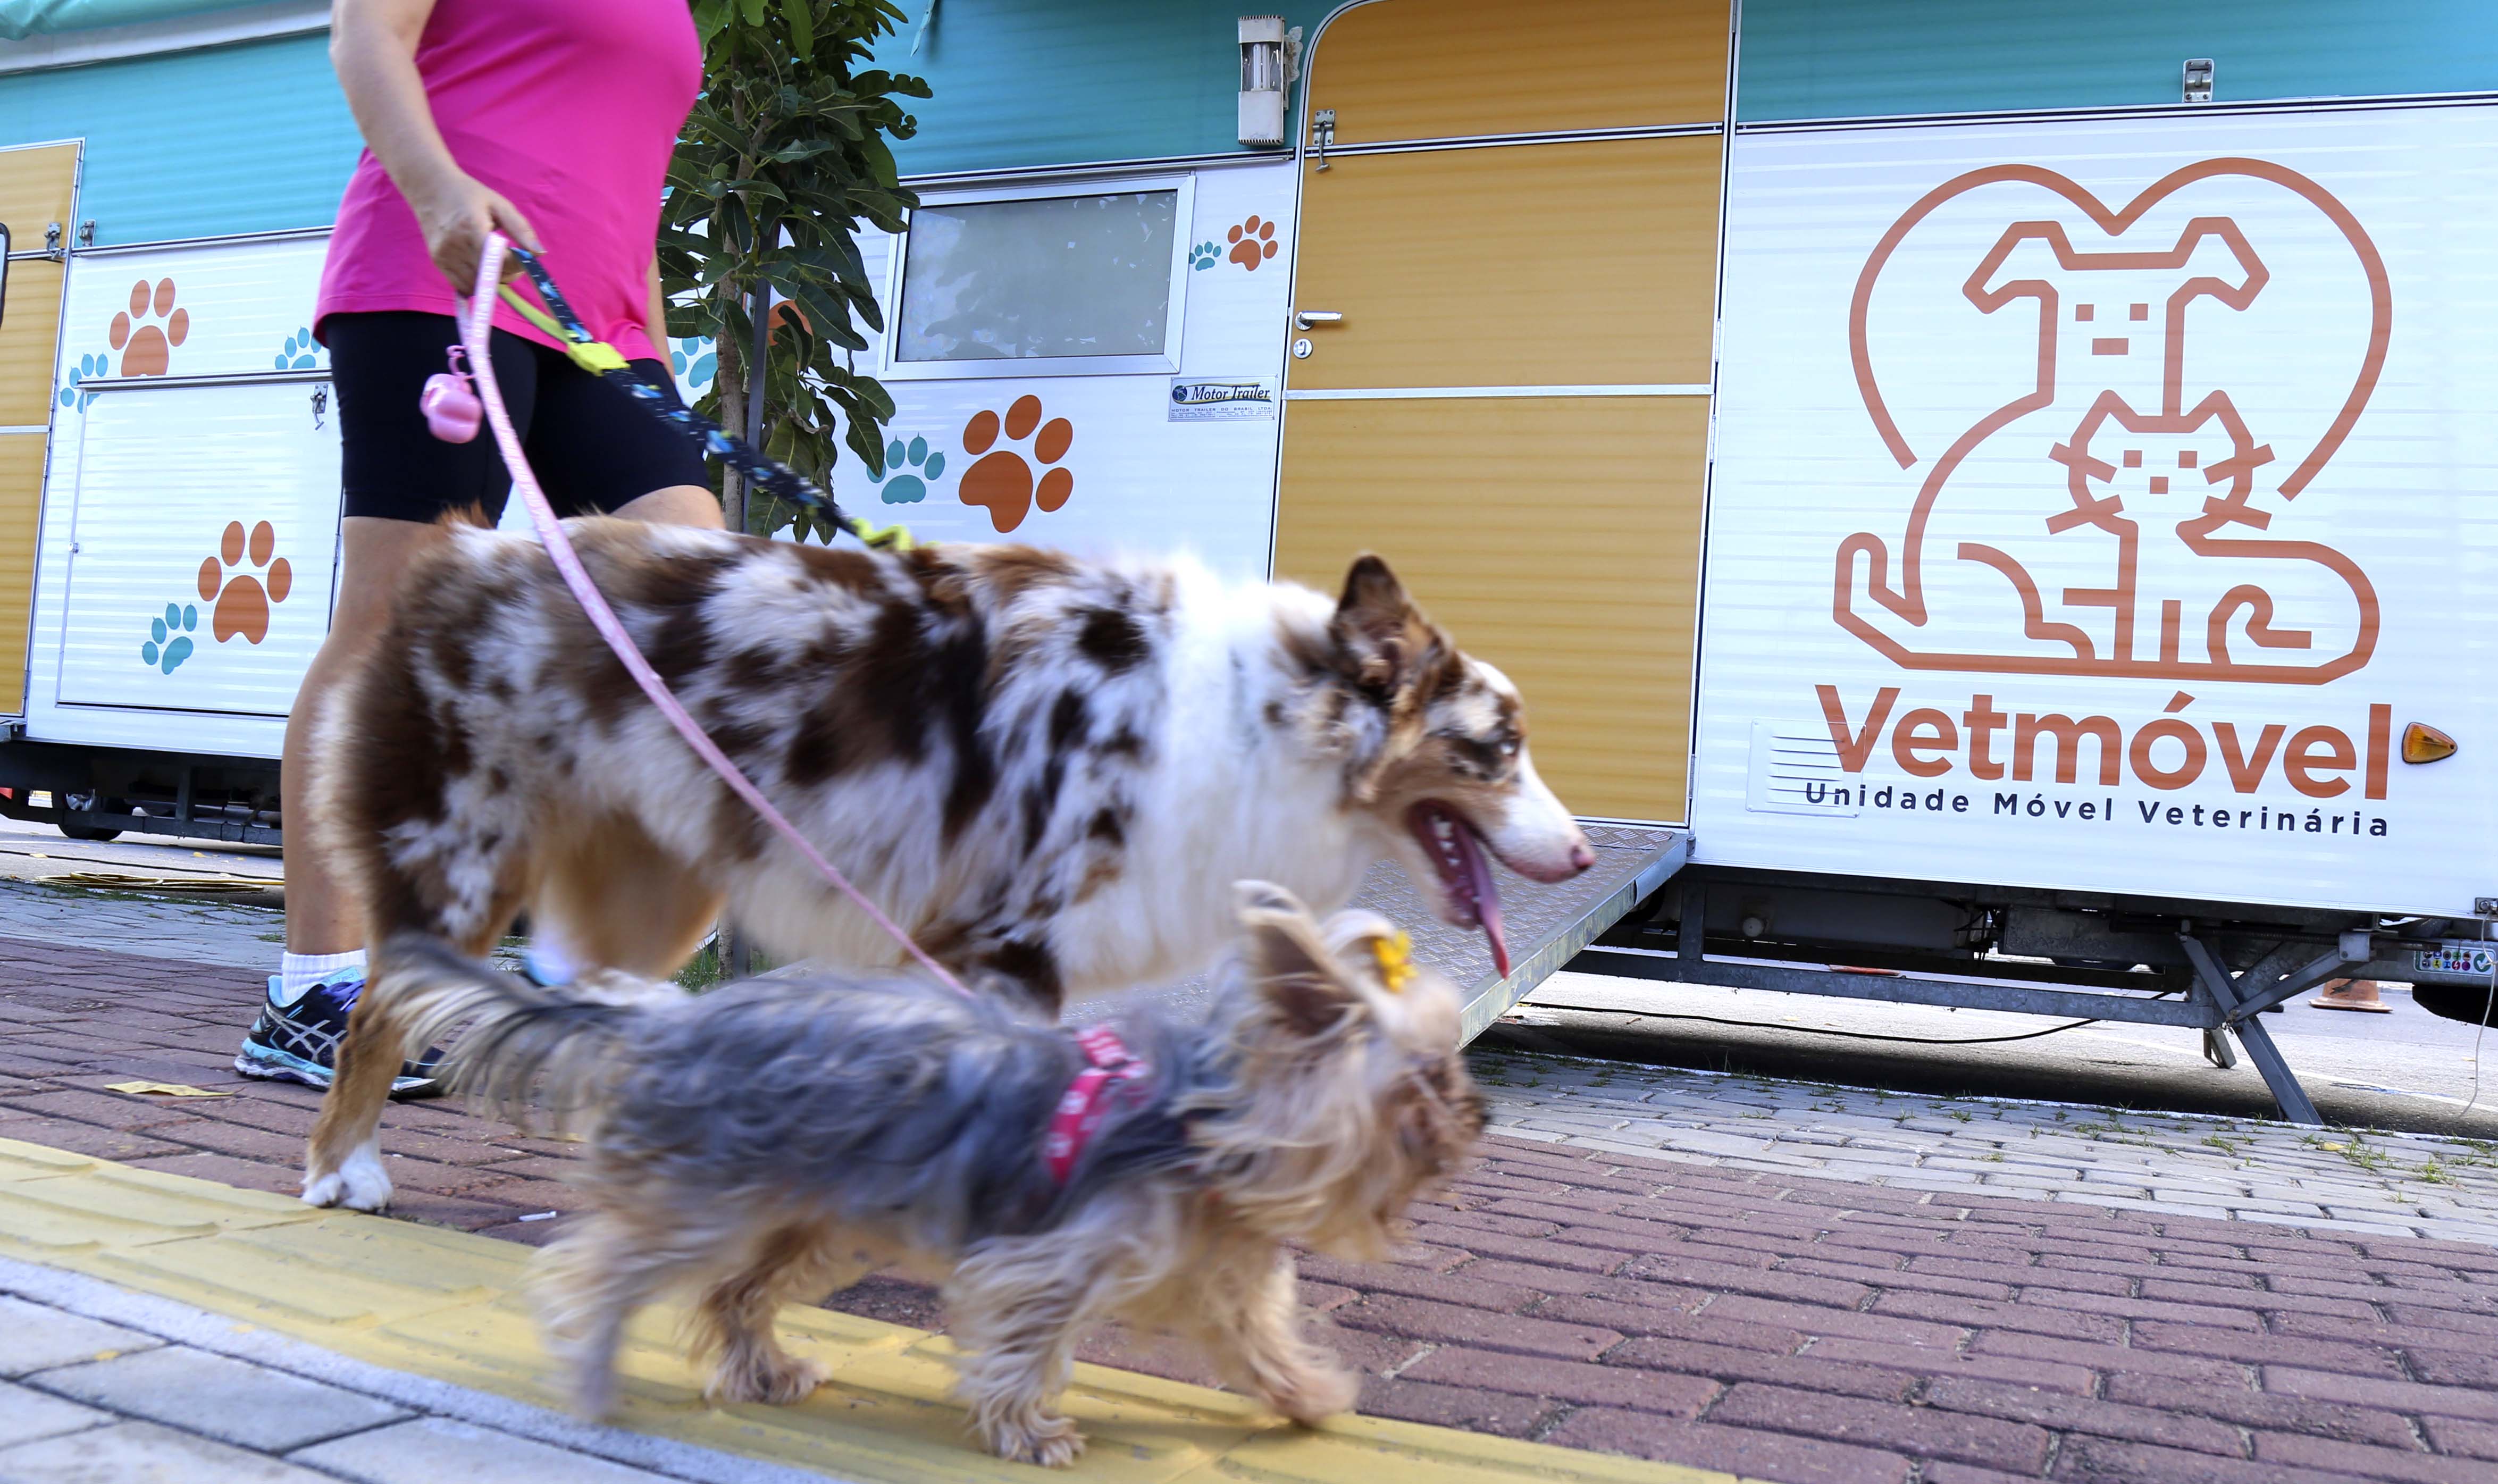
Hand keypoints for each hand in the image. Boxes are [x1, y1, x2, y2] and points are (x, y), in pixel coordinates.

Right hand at [410, 170, 541, 290]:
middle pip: (490, 277)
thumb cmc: (469, 194)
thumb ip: (521, 229)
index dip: (518, 265)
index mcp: (472, 228)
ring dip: (492, 280)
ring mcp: (444, 255)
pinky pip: (462, 285)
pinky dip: (476, 281)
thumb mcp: (499, 205)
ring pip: (477, 285)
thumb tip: (539, 253)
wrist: (430, 188)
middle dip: (507, 273)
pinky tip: (479, 265)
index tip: (524, 258)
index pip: (500, 261)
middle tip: (511, 260)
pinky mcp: (438, 261)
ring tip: (494, 261)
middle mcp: (455, 244)